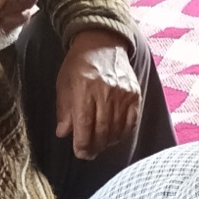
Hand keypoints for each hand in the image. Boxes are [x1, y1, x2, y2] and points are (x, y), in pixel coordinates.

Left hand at [54, 28, 140, 159]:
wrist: (102, 44)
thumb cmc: (78, 64)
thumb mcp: (64, 84)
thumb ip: (64, 109)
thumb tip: (63, 133)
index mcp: (84, 88)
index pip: (84, 124)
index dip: (82, 143)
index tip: (79, 153)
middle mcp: (106, 91)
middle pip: (102, 129)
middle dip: (94, 146)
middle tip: (88, 154)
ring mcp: (123, 94)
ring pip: (117, 128)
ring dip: (108, 142)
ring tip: (99, 146)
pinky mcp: (135, 95)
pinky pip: (131, 122)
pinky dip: (122, 133)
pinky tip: (114, 137)